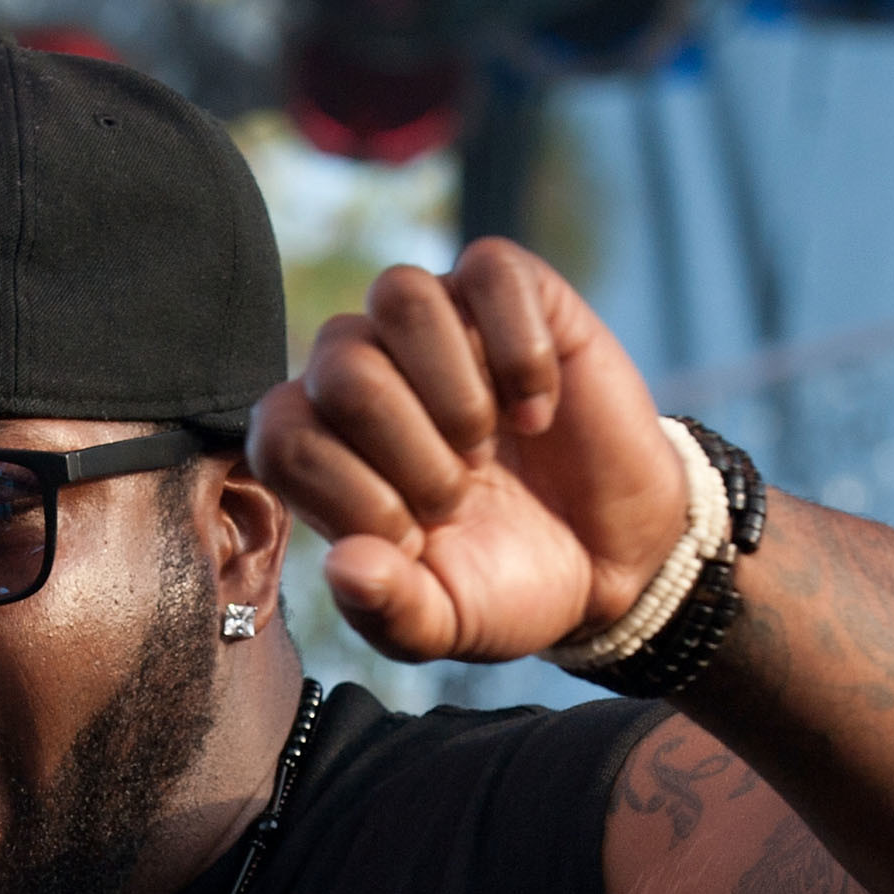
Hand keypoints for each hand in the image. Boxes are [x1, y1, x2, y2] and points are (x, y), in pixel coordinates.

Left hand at [248, 238, 687, 662]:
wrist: (611, 558)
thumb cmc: (509, 583)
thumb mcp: (446, 623)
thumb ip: (387, 610)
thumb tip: (345, 565)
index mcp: (329, 448)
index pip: (282, 433)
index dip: (346, 492)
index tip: (414, 539)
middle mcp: (370, 372)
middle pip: (339, 361)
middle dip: (405, 446)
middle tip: (458, 495)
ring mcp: (442, 327)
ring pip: (399, 293)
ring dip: (451, 387)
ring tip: (488, 442)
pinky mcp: (516, 296)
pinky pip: (490, 270)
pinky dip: (520, 348)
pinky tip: (539, 411)